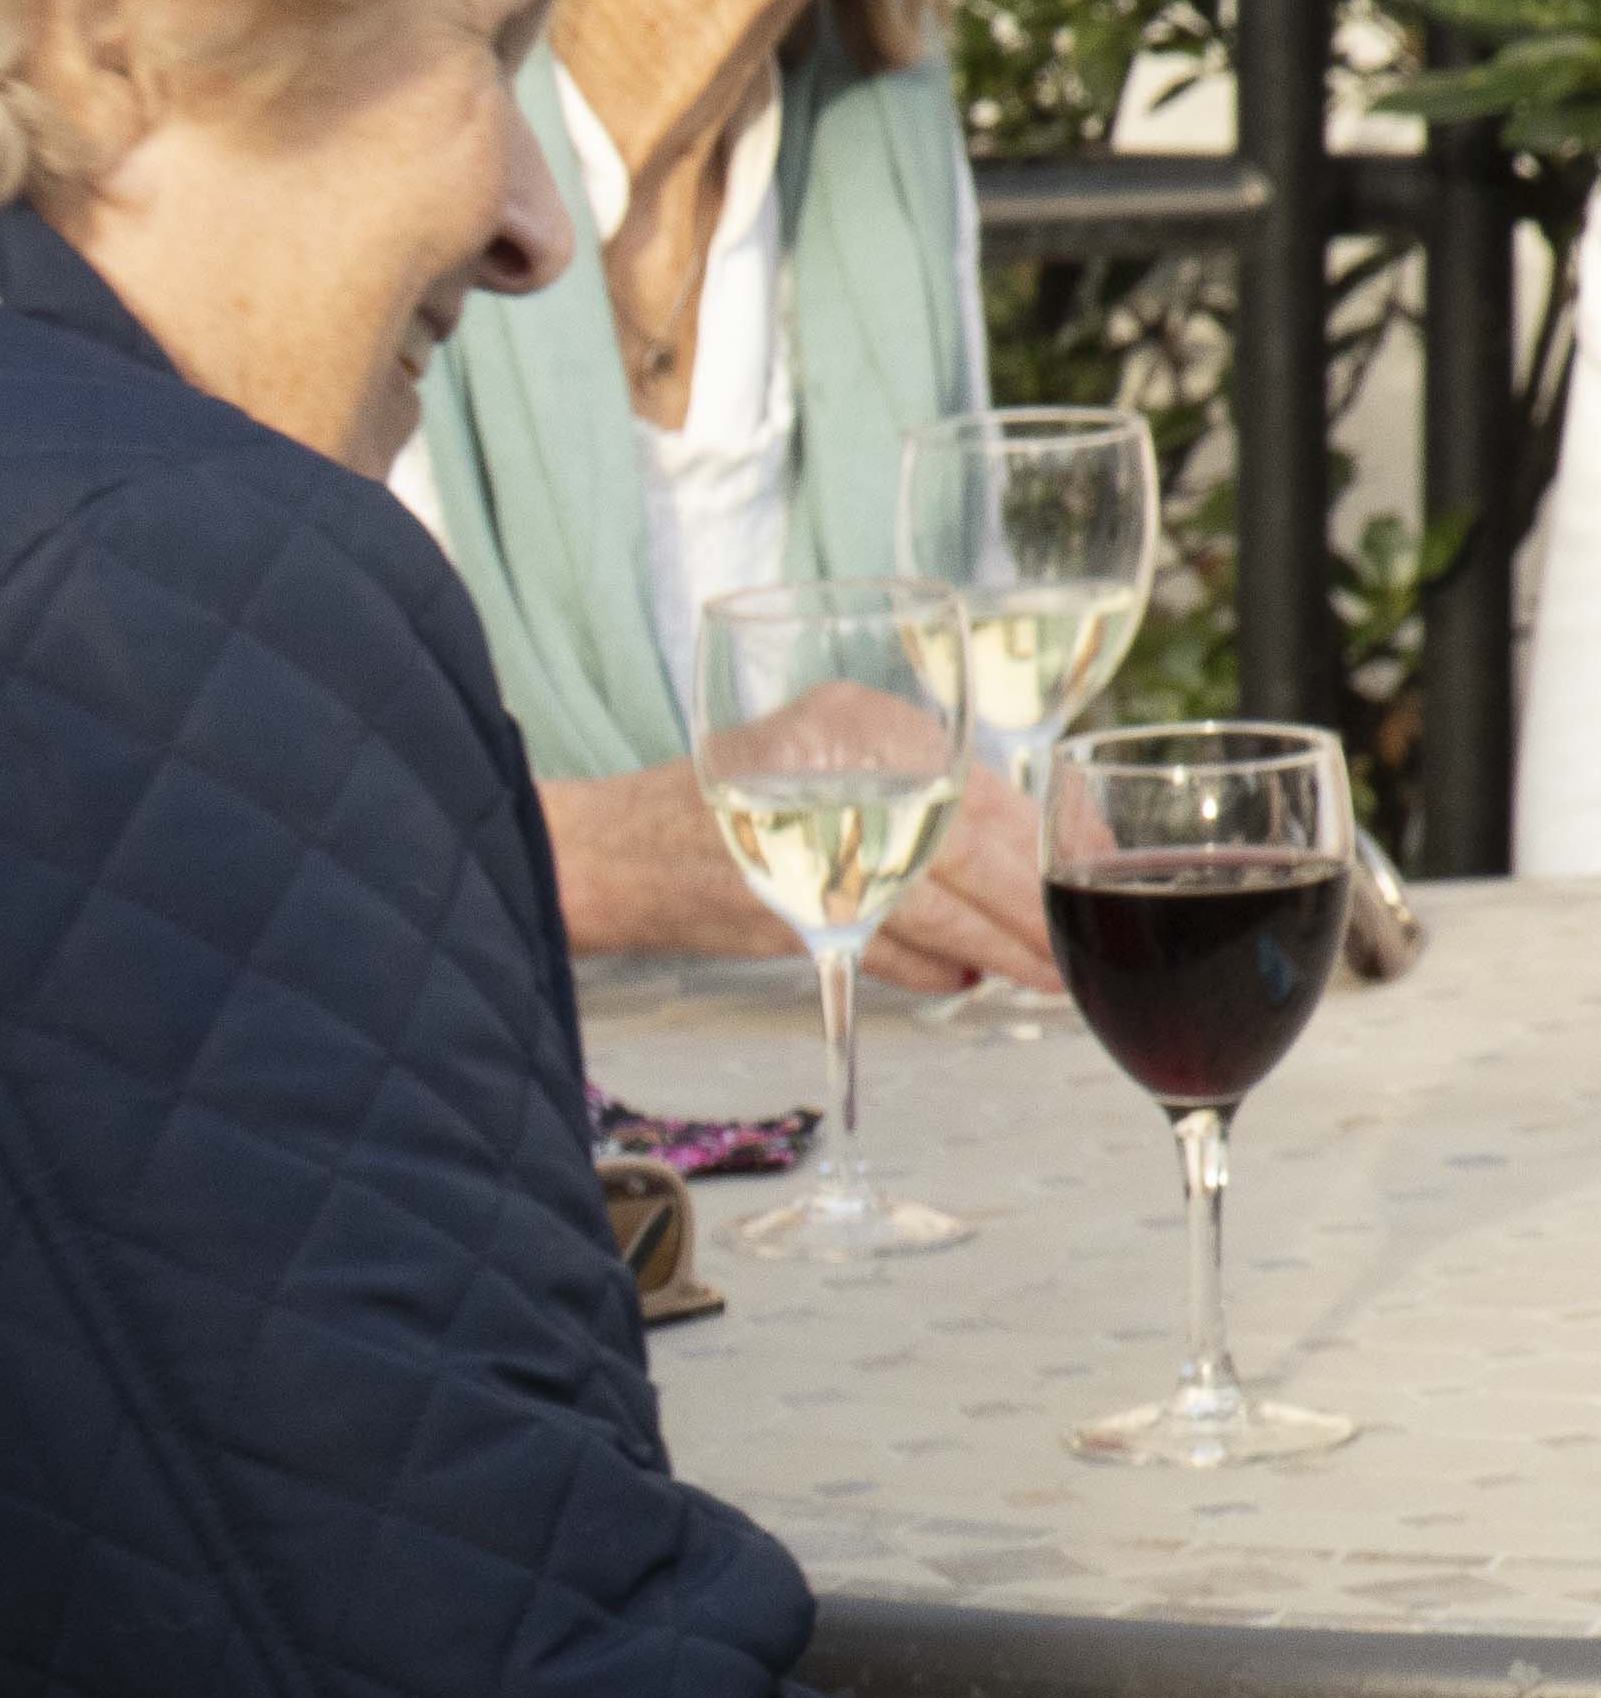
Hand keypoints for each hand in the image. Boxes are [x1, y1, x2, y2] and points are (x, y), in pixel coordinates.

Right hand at [539, 752, 1064, 993]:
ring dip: (997, 946)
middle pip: (967, 841)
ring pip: (932, 899)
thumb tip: (1018, 838)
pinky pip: (877, 941)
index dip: (1049, 831)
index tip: (1092, 862)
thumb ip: (903, 784)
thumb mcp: (818, 760)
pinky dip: (927, 966)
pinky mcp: (776, 902)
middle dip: (1032, 903)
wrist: (604, 854)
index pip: (981, 779)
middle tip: (1077, 945)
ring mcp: (802, 836)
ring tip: (1044, 975)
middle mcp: (833, 767)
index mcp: (856, 720)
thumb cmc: (716, 811)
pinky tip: (959, 977)